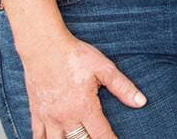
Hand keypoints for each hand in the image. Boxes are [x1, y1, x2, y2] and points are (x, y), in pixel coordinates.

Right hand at [19, 29, 145, 138]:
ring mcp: (48, 117)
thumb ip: (122, 87)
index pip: (101, 134)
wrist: (44, 47)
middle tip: (97, 138)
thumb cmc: (75, 55)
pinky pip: (37, 136)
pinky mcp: (36, 113)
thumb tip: (141, 102)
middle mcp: (65, 117)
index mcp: (84, 107)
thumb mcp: (104, 68)